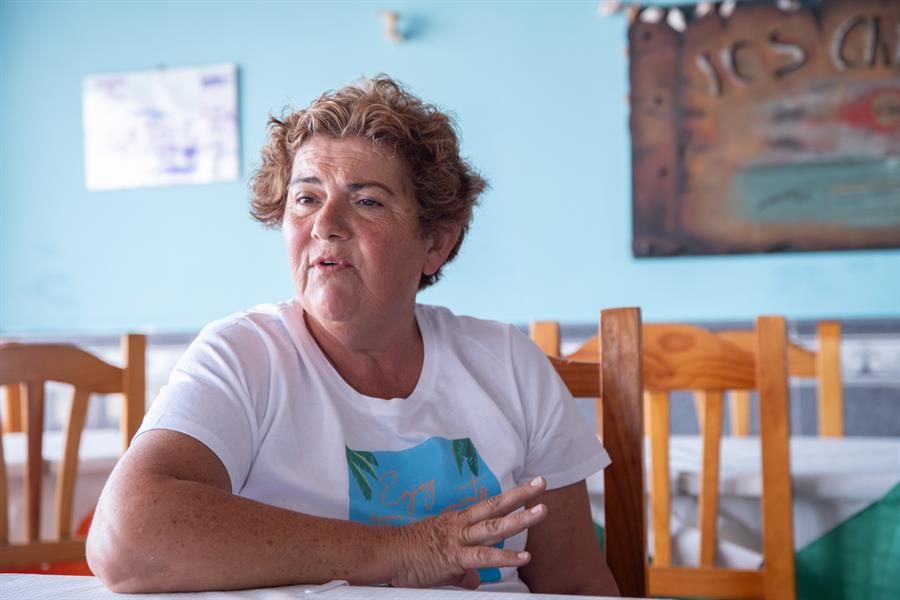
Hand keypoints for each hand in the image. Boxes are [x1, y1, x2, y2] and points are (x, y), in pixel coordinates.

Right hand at [387, 476, 548, 588]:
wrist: (386, 554)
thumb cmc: (407, 556)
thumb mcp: (440, 563)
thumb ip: (462, 572)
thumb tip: (475, 580)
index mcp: (457, 521)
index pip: (489, 506)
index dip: (509, 497)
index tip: (528, 488)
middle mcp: (460, 525)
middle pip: (496, 506)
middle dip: (520, 495)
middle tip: (541, 482)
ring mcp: (458, 539)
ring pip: (495, 526)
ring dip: (520, 519)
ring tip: (541, 511)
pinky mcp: (454, 556)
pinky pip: (484, 556)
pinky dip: (505, 557)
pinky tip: (523, 557)